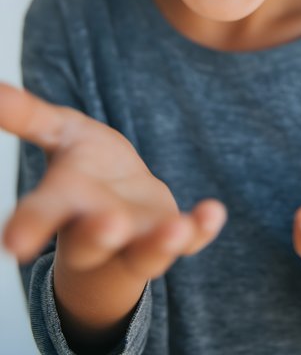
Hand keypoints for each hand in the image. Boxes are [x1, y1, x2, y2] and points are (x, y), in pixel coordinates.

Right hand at [0, 82, 226, 278]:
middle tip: (108, 224)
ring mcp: (137, 238)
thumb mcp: (60, 135)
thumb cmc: (83, 168)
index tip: (14, 242)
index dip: (29, 227)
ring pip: (146, 252)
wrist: (120, 202)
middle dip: (100, 235)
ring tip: (175, 228)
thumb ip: (30, 116)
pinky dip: (201, 229)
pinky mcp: (172, 235)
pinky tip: (213, 212)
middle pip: (93, 240)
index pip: (41, 215)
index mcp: (63, 203)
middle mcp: (98, 228)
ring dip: (160, 243)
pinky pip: (190, 239)